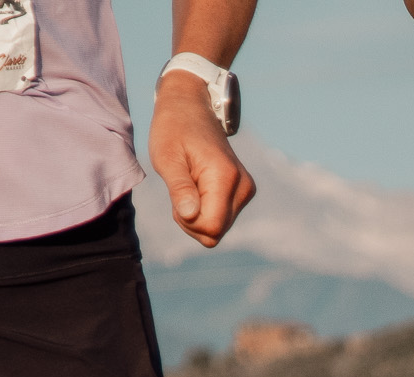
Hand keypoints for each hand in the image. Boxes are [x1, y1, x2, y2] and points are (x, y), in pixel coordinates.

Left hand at [150, 75, 255, 248]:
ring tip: (187, 186)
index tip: (176, 197)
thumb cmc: (173, 129)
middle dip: (190, 220)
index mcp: (225, 177)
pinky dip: (204, 212)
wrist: (191, 107)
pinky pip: (221, 220)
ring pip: (217, 230)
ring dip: (196, 216)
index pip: (210, 227)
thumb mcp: (167, 158)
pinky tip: (196, 188)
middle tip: (179, 190)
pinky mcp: (244, 192)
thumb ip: (179, 188)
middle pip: (214, 232)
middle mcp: (243, 186)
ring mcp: (246, 190)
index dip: (187, 221)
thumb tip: (191, 216)